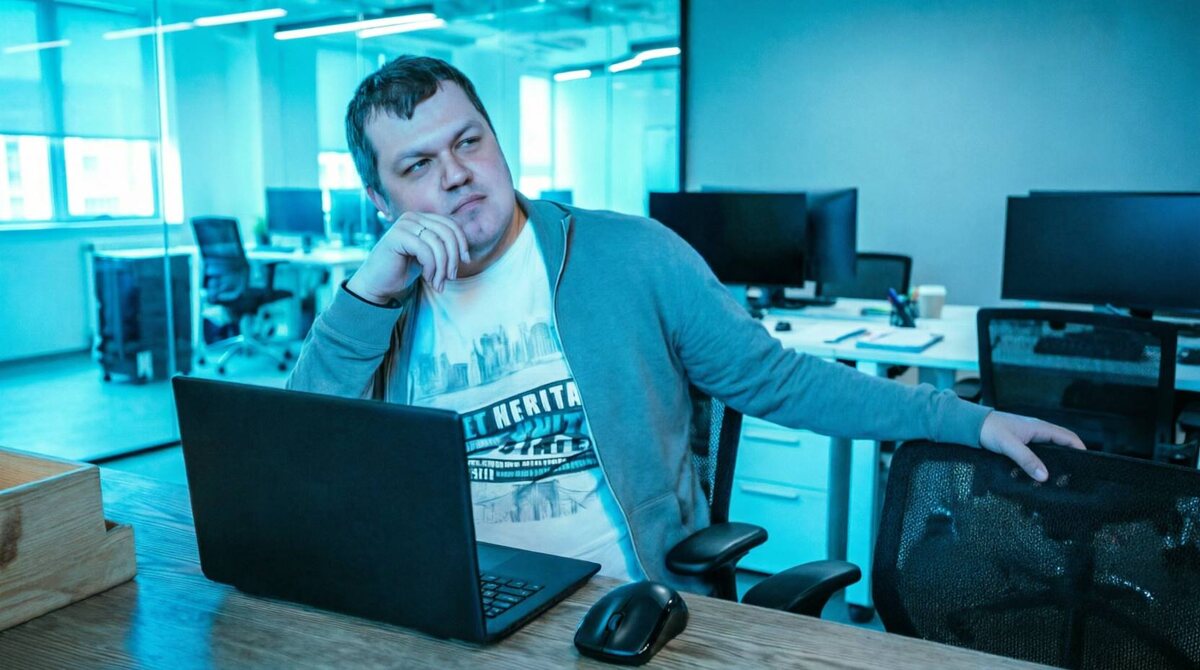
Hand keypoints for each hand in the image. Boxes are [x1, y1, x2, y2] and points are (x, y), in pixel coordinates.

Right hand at [347, 211, 469, 301]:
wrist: (377, 283)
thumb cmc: (403, 270)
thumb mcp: (429, 256)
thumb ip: (442, 247)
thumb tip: (465, 251)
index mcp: (422, 218)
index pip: (452, 225)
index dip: (462, 243)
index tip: (466, 261)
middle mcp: (413, 217)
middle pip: (448, 233)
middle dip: (453, 258)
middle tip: (450, 277)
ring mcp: (404, 225)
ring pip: (438, 244)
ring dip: (442, 268)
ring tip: (438, 283)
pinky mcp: (397, 236)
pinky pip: (426, 251)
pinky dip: (431, 268)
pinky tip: (428, 278)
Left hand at [979, 411, 1085, 481]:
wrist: (971, 425)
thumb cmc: (989, 429)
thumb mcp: (1009, 445)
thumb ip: (1026, 459)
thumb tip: (1045, 476)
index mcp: (1039, 427)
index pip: (1068, 437)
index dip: (1080, 449)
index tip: (1087, 464)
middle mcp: (1036, 431)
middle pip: (1060, 444)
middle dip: (1069, 458)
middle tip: (1073, 475)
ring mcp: (1028, 437)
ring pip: (1048, 451)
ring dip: (1053, 462)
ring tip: (1058, 478)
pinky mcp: (1019, 444)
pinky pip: (1036, 453)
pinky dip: (1040, 463)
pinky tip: (1038, 474)